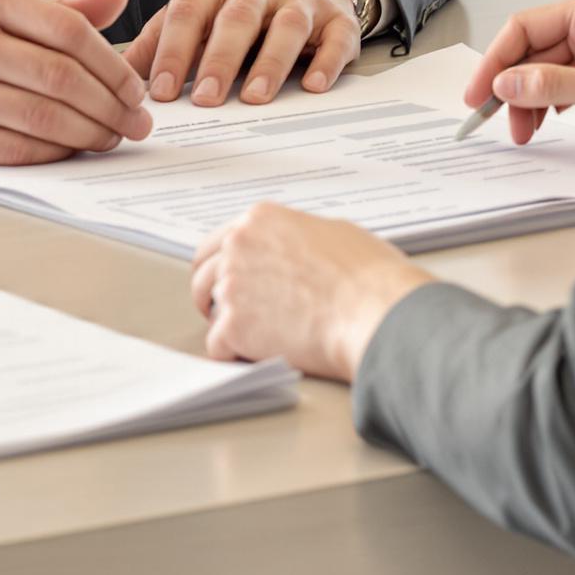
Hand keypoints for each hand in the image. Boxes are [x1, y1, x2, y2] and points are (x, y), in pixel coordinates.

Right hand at [0, 0, 153, 163]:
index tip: (136, 87)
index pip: (69, 31)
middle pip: (61, 78)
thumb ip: (59, 7)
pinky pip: (13, 148)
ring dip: (89, 133)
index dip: (113, 64)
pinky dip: (53, 152)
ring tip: (112, 137)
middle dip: (111, 105)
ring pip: (42, 117)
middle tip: (137, 121)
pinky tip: (73, 149)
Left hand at [125, 0, 360, 107]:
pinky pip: (335, 38)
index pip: (188, 11)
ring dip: (270, 63)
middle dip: (219, 60)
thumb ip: (160, 37)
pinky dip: (326, 61)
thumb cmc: (238, 5)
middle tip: (205, 99)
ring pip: (286, 26)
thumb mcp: (197, 10)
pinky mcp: (337, 17)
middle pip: (237, 18)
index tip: (160, 90)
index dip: (173, 51)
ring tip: (255, 98)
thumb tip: (123, 75)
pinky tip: (313, 85)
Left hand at [190, 204, 431, 380]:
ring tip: (251, 336)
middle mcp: (238, 246)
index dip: (220, 265)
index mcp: (260, 219)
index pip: (217, 241)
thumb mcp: (332, 233)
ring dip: (227, 323)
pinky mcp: (234, 325)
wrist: (371, 310)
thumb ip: (297, 239)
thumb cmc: (366, 274)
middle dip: (212, 294)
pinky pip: (217, 345)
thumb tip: (296, 251)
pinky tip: (256, 355)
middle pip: (203, 274)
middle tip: (226, 312)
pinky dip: (233, 353)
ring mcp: (232, 285)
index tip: (224, 280)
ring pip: (210, 308)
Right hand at [464, 0, 574, 141]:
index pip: (527, 26)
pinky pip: (563, 80)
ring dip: (529, 98)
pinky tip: (542, 120)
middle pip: (533, 49)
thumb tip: (509, 81)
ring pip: (545, 68)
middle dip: (513, 85)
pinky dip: (548, 102)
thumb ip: (553, 85)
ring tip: (523, 129)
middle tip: (495, 117)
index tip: (479, 91)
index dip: (497, 59)